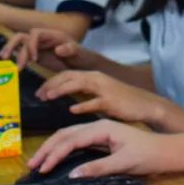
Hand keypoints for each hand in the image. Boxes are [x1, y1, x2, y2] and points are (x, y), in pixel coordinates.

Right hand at [0, 28, 95, 71]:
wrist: (80, 62)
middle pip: (22, 36)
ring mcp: (37, 46)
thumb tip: (58, 50)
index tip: (34, 59)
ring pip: (19, 43)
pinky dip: (14, 55)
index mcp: (52, 35)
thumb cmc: (80, 56)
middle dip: (13, 45)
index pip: (35, 33)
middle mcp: (42, 38)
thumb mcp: (78, 52)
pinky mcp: (35, 54)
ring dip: (10, 49)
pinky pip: (22, 51)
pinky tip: (9, 63)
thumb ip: (70, 49)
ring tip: (3, 59)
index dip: (31, 45)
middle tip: (6, 58)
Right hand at [28, 118, 173, 177]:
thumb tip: (72, 175)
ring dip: (53, 148)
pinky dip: (64, 148)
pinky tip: (57, 157)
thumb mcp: (124, 163)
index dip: (54, 154)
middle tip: (31, 165)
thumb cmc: (149, 155)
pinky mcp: (103, 139)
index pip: (71, 140)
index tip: (42, 169)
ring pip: (69, 136)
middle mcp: (99, 126)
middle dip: (47, 149)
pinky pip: (78, 141)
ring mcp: (100, 131)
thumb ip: (98, 168)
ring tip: (38, 161)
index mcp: (102, 128)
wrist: (167, 151)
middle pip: (65, 134)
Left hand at [36, 70, 170, 126]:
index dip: (51, 82)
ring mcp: (104, 89)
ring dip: (61, 90)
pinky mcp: (111, 101)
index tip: (39, 93)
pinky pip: (94, 102)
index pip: (67, 74)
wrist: (145, 105)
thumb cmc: (122, 101)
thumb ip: (85, 93)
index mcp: (93, 76)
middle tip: (38, 95)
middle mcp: (97, 78)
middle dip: (51, 84)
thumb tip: (67, 99)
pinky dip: (82, 105)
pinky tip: (72, 110)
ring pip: (78, 84)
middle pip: (69, 76)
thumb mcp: (101, 93)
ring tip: (48, 98)